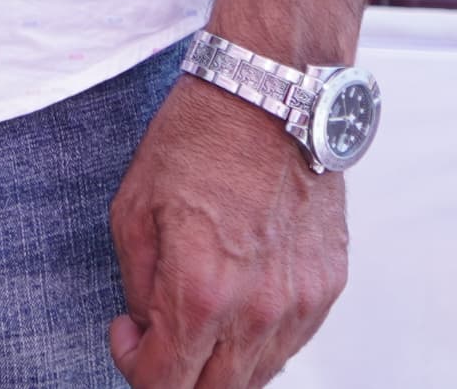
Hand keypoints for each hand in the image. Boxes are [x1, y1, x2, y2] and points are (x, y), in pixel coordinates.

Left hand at [108, 65, 347, 388]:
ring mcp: (302, 303)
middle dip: (176, 376)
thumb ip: (139, 285)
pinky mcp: (330, 287)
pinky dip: (259, 340)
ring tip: (196, 316)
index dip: (134, 366)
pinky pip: (292, 342)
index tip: (126, 333)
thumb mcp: (133, 210)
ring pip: (259, 376)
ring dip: (219, 363)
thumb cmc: (199, 139)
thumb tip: (146, 325)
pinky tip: (236, 303)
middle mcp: (259, 310)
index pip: (165, 383)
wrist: (271, 96)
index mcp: (202, 292)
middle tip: (156, 337)